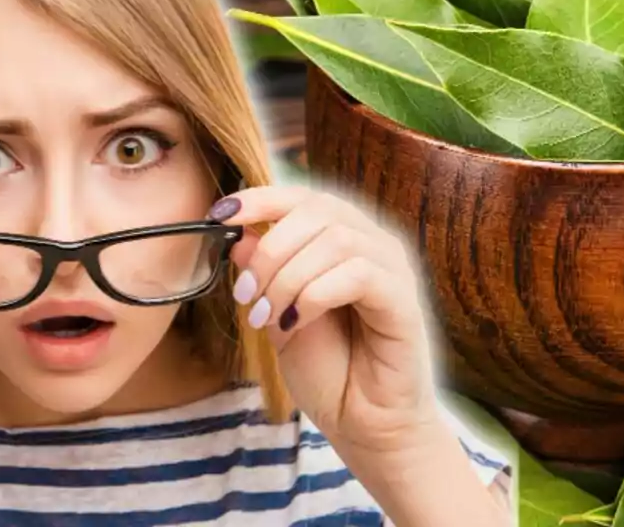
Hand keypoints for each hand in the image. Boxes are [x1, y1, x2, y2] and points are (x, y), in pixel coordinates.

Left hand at [209, 184, 443, 454]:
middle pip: (319, 210)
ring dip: (288, 277)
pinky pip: (358, 274)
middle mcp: (373, 244)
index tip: (219, 215)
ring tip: (267, 318)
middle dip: (270, 249)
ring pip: (336, 239)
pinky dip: (315, 295)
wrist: (364, 425)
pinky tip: (295, 323)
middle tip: (245, 295)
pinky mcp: (404, 300)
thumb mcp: (278, 315)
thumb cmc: (328, 371)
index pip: (304, 197)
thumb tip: (238, 236)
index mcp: (344, 239)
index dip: (261, 198)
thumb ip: (264, 275)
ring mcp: (393, 269)